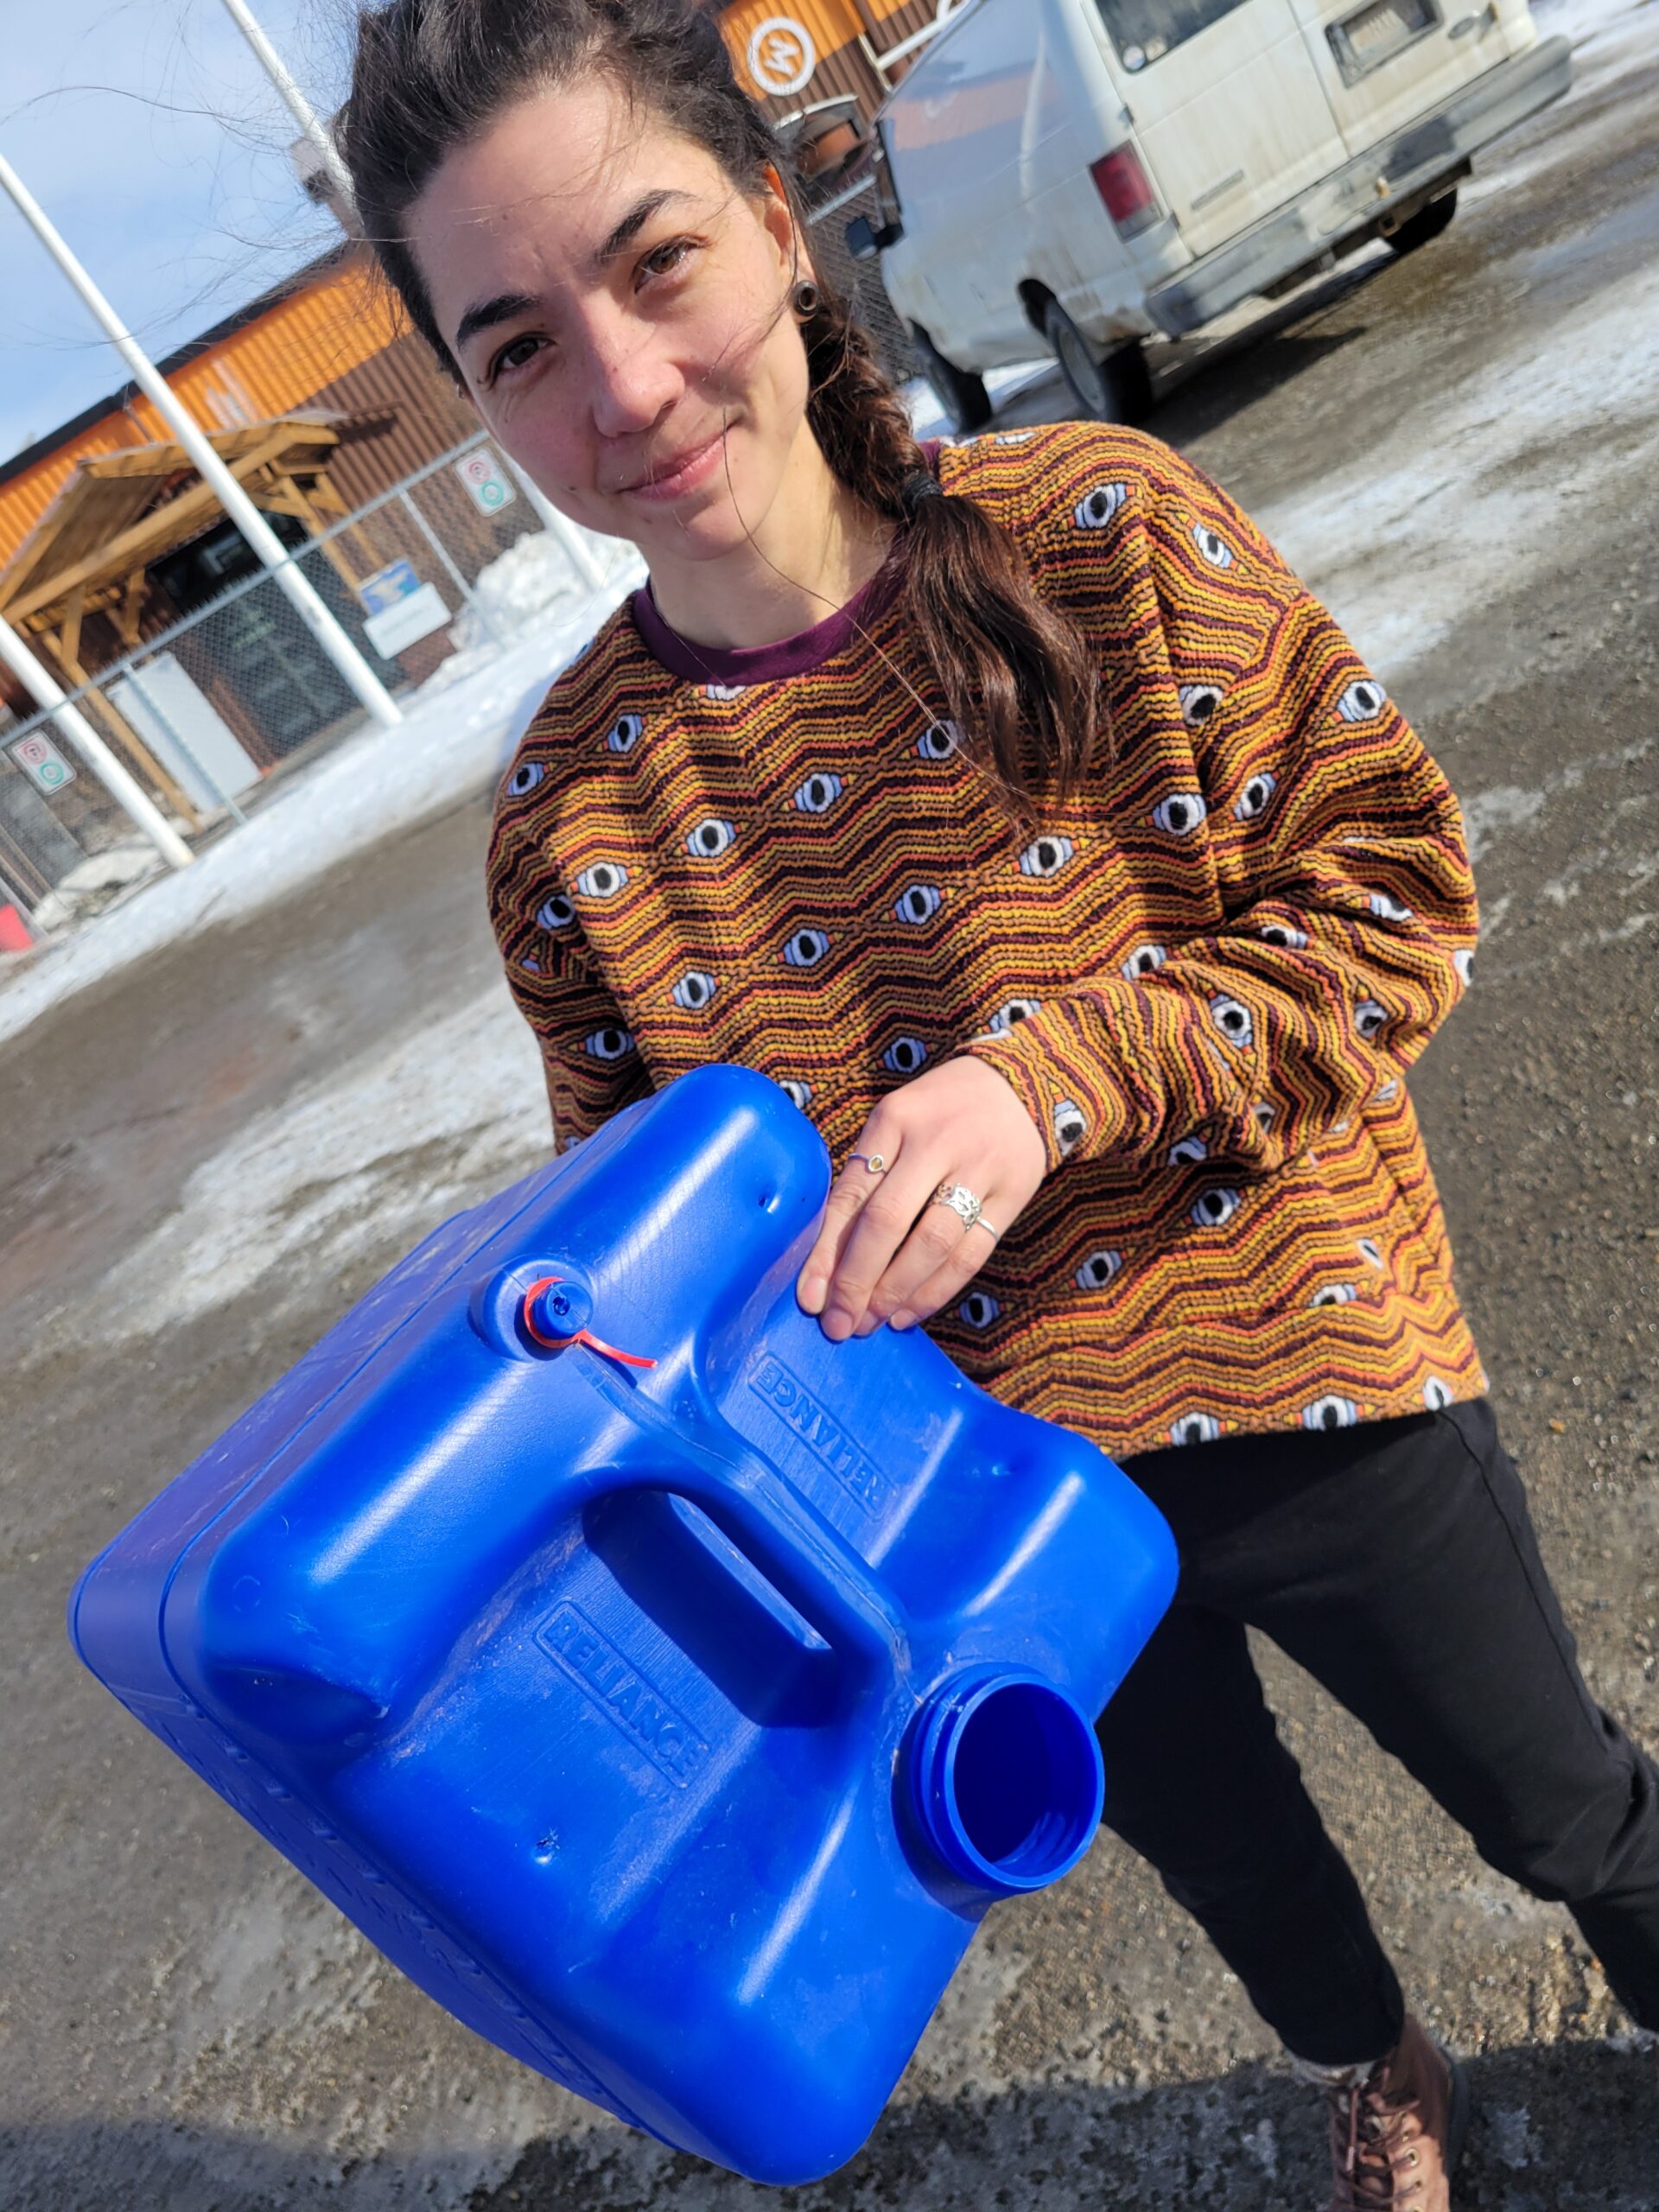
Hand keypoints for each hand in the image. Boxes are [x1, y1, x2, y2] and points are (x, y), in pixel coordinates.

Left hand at [796, 1057, 1046, 1340]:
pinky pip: (969, 1254)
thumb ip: (865, 1178)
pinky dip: (936, 1291)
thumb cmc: (938, 1113)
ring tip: (870, 1322)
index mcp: (894, 1120)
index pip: (851, 1195)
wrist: (1020, 1084)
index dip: (827, 1252)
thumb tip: (827, 1260)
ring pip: (931, 1245)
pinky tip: (908, 1312)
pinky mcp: (1011, 1195)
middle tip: (838, 1324)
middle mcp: (935, 1143)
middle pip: (888, 1222)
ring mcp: (978, 1169)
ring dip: (895, 1292)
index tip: (810, 1298)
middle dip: (857, 1280)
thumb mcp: (894, 1123)